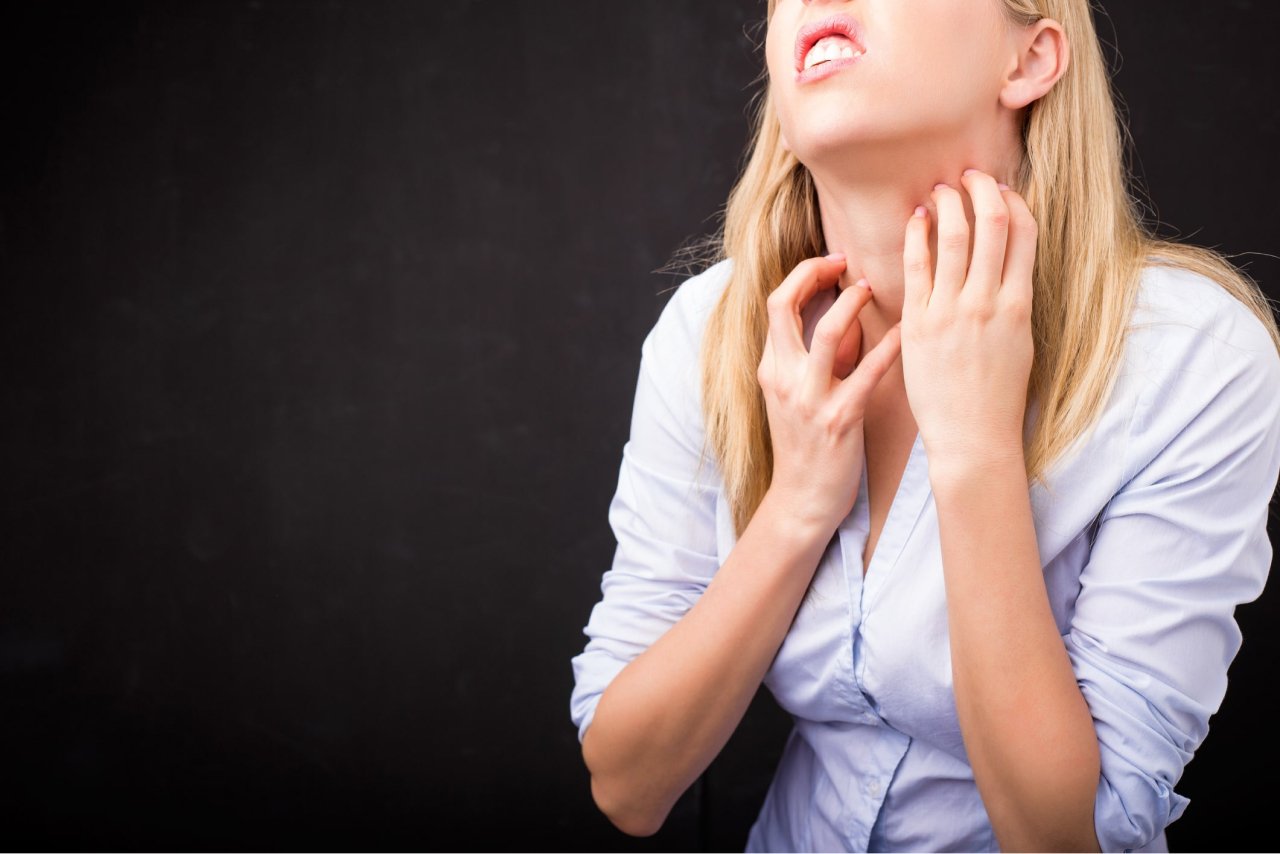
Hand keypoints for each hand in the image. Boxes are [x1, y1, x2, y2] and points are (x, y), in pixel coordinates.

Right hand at [757, 253, 903, 535]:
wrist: (802, 500)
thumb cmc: (808, 446)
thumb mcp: (798, 395)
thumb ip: (816, 356)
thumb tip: (845, 315)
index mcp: (771, 368)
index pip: (775, 304)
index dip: (802, 274)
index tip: (831, 261)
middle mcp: (783, 378)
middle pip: (784, 305)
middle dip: (814, 273)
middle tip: (846, 261)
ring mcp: (809, 399)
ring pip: (827, 332)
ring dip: (853, 302)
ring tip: (872, 288)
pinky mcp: (839, 419)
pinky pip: (868, 373)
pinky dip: (891, 347)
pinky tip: (910, 331)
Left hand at [900, 169, 1036, 474]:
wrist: (972, 437)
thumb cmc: (996, 395)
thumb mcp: (1018, 342)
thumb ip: (1011, 301)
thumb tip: (1004, 266)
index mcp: (1019, 304)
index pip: (1024, 233)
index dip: (1014, 201)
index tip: (1002, 189)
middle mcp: (988, 301)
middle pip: (992, 224)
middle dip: (982, 190)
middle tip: (970, 175)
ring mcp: (952, 311)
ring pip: (954, 238)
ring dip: (949, 204)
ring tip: (942, 188)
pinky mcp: (920, 323)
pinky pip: (916, 266)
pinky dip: (917, 235)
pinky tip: (916, 219)